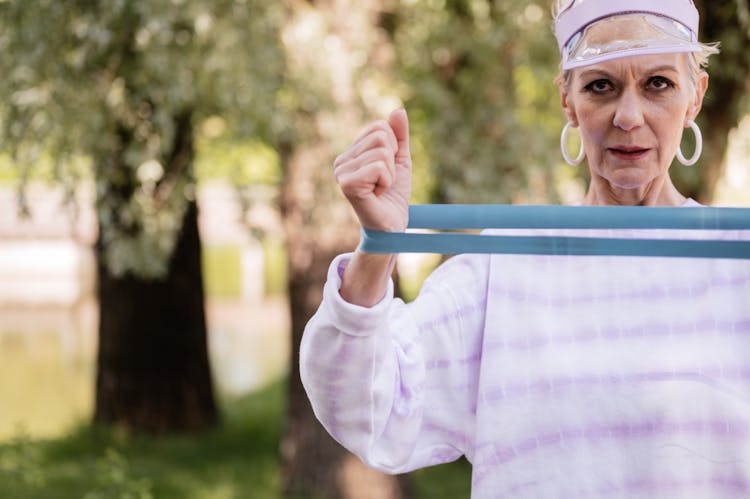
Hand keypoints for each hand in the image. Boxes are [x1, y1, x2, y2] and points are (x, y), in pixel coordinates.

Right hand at [334, 108, 411, 231]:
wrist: (391, 226)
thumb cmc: (393, 195)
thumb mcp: (400, 160)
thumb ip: (400, 135)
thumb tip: (399, 110)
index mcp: (351, 153)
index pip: (380, 127)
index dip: (393, 148)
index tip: (386, 170)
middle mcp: (341, 161)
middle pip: (381, 136)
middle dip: (392, 160)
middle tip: (384, 181)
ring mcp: (341, 173)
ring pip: (381, 151)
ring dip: (390, 173)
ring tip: (380, 188)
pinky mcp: (347, 184)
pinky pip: (378, 166)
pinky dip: (386, 181)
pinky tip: (377, 194)